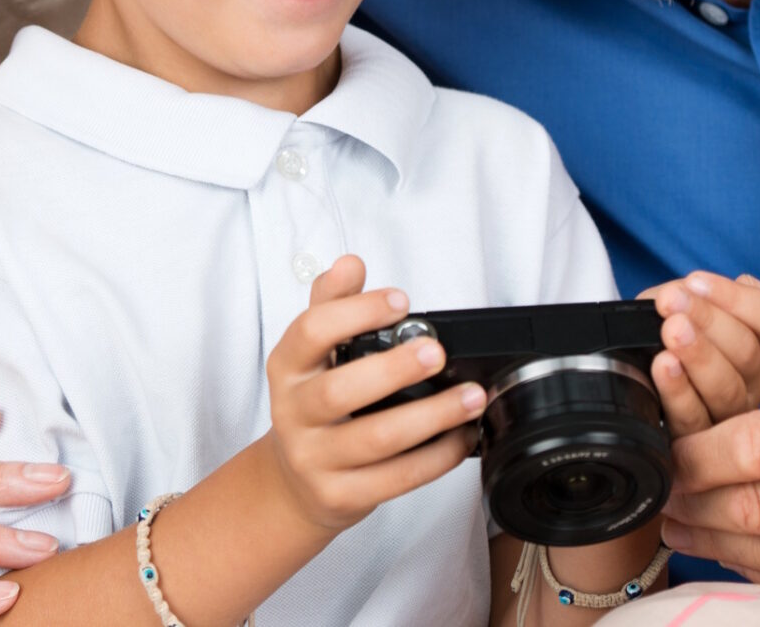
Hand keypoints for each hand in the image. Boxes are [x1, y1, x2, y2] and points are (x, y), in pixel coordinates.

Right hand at [263, 255, 483, 532]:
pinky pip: (396, 479)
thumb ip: (332, 304)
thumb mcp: (313, 354)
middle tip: (437, 352)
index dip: (356, 312)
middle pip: (339, 392)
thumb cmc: (315, 406)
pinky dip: (436, 458)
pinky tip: (462, 436)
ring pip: (377, 440)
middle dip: (393, 371)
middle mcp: (294, 414)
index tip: (401, 301)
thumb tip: (350, 263)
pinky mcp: (341, 496)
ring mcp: (315, 460)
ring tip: (471, 397)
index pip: (311, 332)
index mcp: (287, 368)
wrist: (294, 484)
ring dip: (431, 417)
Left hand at [644, 271, 759, 435]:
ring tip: (671, 333)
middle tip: (673, 303)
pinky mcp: (701, 446)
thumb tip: (693, 289)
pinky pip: (695, 419)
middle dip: (707, 322)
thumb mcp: (672, 305)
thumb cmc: (654, 334)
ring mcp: (731, 416)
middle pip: (747, 352)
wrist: (627, 378)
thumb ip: (692, 294)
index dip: (733, 298)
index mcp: (755, 338)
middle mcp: (750, 379)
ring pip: (727, 389)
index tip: (694, 283)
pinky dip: (678, 391)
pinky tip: (663, 368)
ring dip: (698, 357)